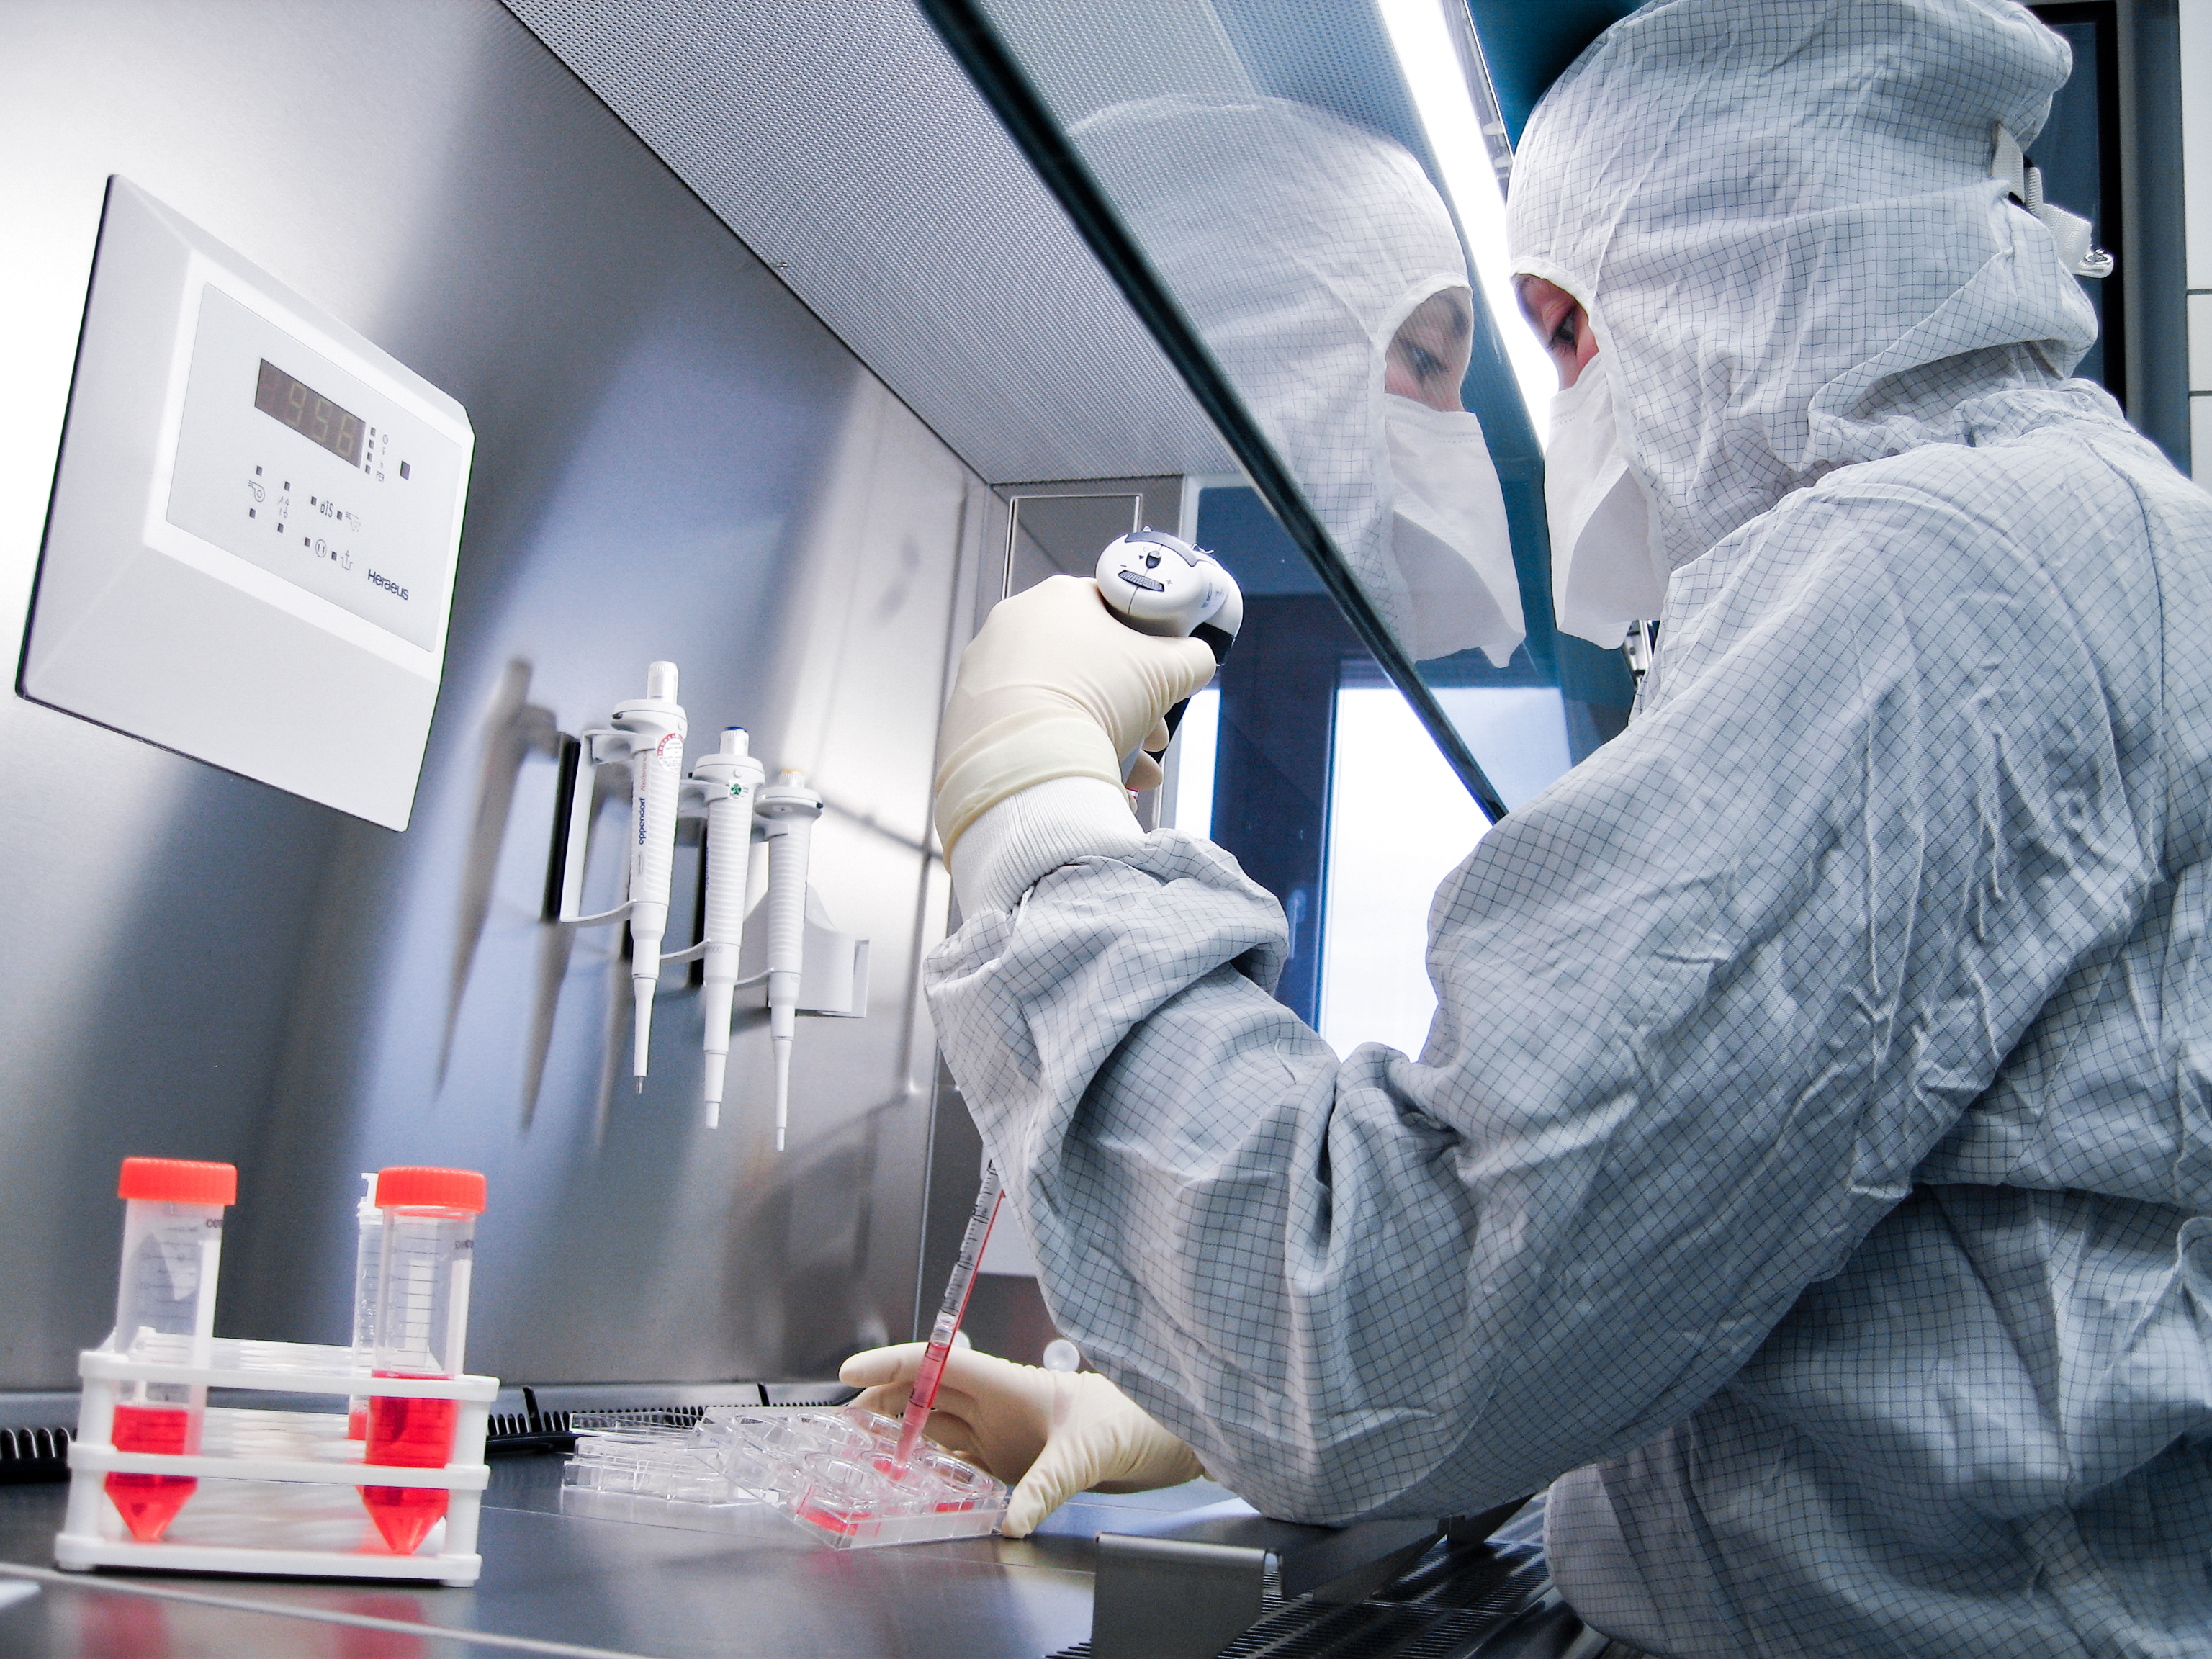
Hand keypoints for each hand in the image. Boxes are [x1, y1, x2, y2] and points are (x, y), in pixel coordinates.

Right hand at [839, 1342, 1205, 1536]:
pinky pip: (958, 1463)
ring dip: (899, 1438)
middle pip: (926, 1394)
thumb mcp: (1090, 1451)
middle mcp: (999, 1404)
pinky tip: (910, 1483)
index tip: (850, 1370)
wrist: (1165, 1437)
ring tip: (861, 1453)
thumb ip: (1046, 1485)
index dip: (892, 1364)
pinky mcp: (1011, 1463)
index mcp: (1010, 1382)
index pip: (938, 1364)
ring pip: (936, 1428)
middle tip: (841, 1425)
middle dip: (882, 1403)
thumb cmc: (1134, 1424)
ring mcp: (1002, 1433)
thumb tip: (1011, 1521)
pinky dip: (931, 1471)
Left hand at [934, 577, 1216, 854]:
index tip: (1162, 683)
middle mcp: (1012, 627)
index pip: (1111, 610)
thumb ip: (1191, 657)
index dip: (1146, 648)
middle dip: (1131, 706)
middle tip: (1154, 738)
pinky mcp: (967, 720)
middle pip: (1087, 665)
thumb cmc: (1093, 700)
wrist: (1023, 763)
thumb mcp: (1168, 671)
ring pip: (1061, 703)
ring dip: (1105, 737)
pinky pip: (1029, 732)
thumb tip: (1195, 660)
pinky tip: (1092, 782)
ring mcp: (984, 673)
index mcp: (1058, 598)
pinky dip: (1061, 753)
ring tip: (1134, 776)